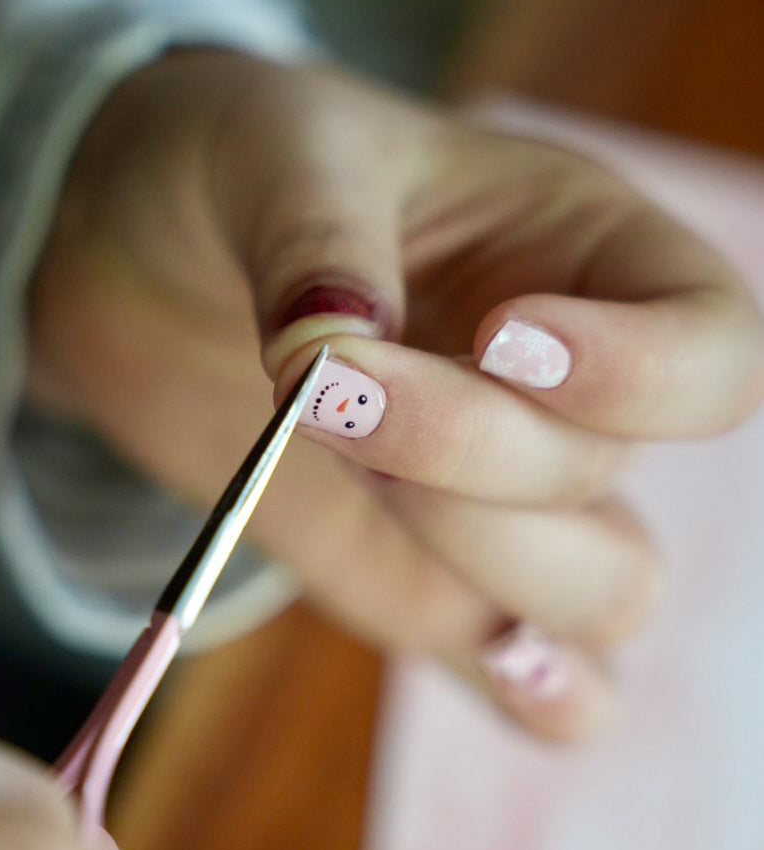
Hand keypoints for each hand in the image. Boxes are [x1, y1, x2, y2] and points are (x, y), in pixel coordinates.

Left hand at [29, 51, 763, 739]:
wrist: (142, 257)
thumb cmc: (232, 170)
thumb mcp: (273, 154)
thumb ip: (316, 246)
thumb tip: (337, 360)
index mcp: (578, 253)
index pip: (711, 345)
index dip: (638, 372)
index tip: (499, 338)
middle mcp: (564, 392)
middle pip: (605, 476)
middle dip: (470, 455)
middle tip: (328, 396)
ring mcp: (500, 502)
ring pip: (605, 594)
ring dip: (487, 560)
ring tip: (357, 475)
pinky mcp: (425, 581)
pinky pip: (544, 682)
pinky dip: (542, 695)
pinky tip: (492, 657)